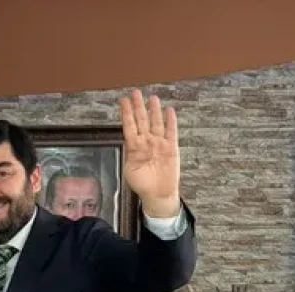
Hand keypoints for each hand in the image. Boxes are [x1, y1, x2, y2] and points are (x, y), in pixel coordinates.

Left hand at [120, 89, 180, 216]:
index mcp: (134, 147)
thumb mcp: (130, 170)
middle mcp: (146, 142)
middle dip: (139, 106)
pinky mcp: (171, 148)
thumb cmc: (142, 184)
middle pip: (142, 120)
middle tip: (136, 93)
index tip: (123, 101)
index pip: (129, 126)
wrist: (158, 194)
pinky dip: (170, 122)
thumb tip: (127, 144)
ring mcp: (159, 143)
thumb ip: (128, 156)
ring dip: (154, 111)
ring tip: (152, 98)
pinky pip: (171, 132)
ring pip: (156, 123)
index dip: (126, 113)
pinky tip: (169, 111)